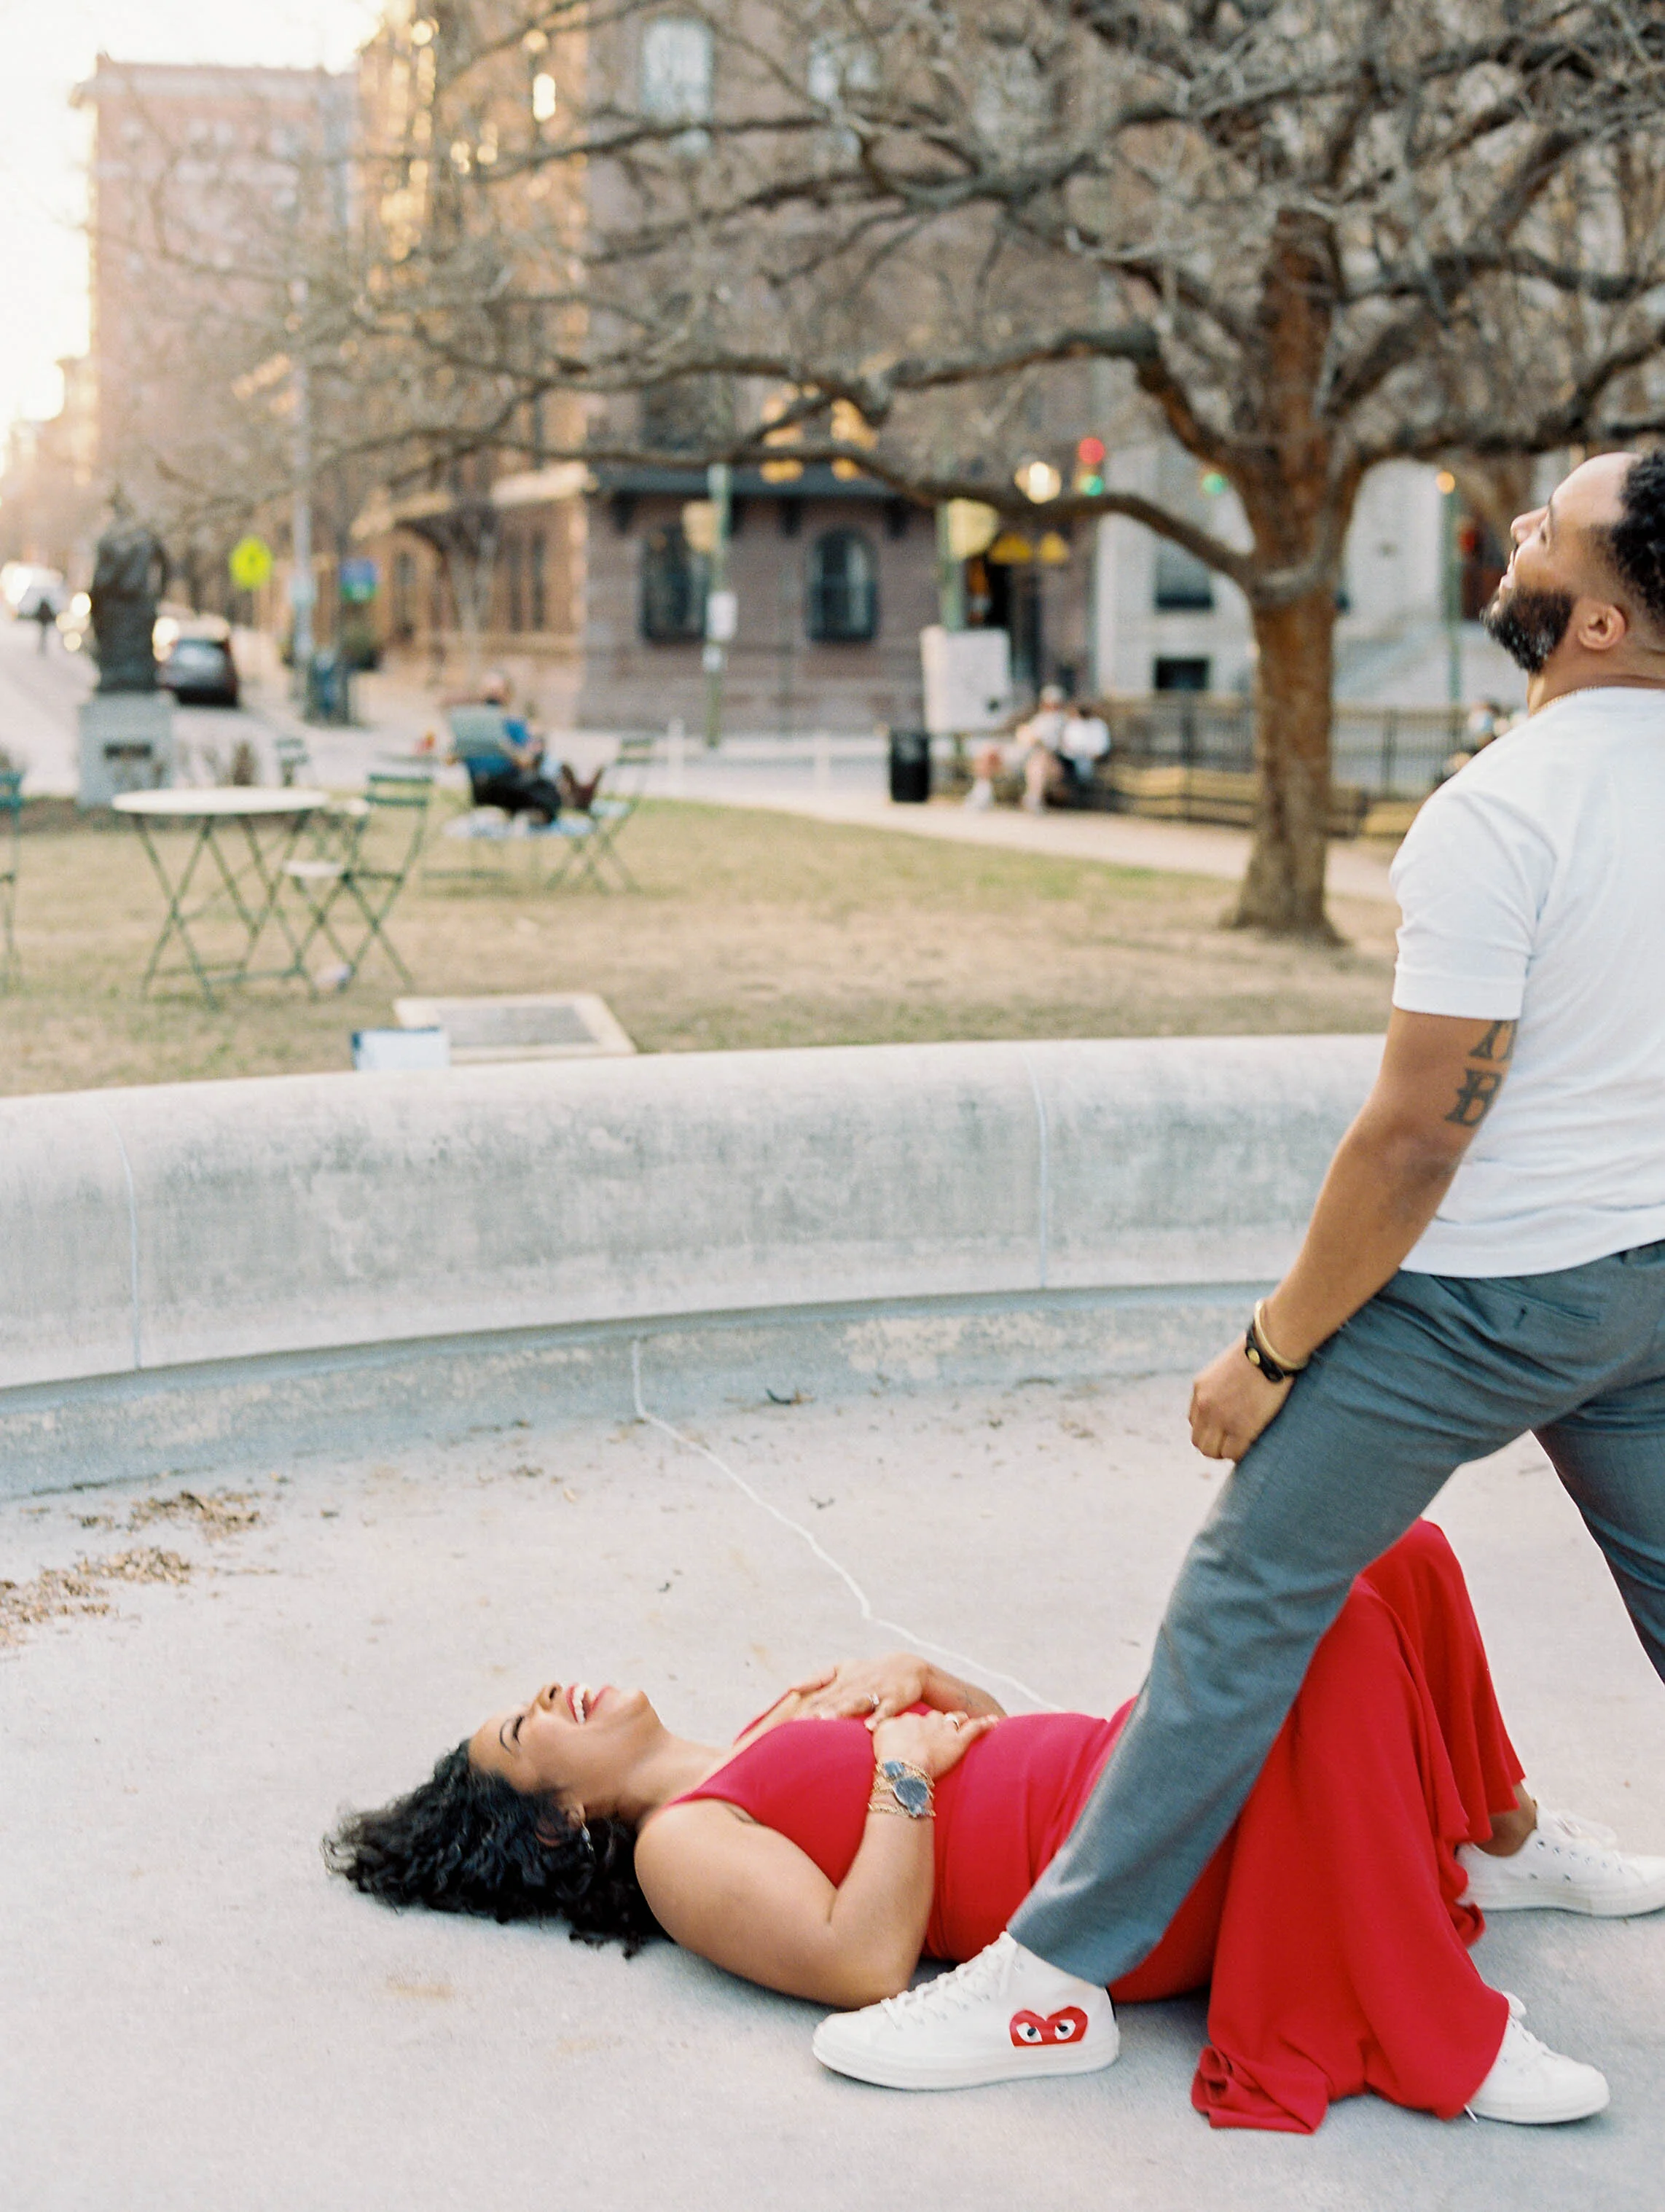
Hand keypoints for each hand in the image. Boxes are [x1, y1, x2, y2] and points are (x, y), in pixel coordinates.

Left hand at [789, 1653, 928, 1725]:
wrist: (907, 1666)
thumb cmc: (868, 1671)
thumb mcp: (843, 1668)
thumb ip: (818, 1677)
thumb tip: (791, 1687)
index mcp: (843, 1680)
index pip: (822, 1695)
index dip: (807, 1706)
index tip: (790, 1720)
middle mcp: (857, 1685)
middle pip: (836, 1699)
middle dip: (819, 1710)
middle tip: (802, 1723)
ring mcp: (876, 1691)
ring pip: (857, 1702)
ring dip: (843, 1710)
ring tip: (827, 1720)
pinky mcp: (894, 1700)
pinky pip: (886, 1710)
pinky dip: (878, 1718)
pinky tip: (869, 1727)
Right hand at [872, 1708, 997, 1782]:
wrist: (904, 1765)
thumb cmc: (889, 1756)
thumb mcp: (878, 1737)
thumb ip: (883, 1730)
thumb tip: (878, 1725)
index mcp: (909, 1720)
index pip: (916, 1720)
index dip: (918, 1728)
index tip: (917, 1734)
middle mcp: (928, 1721)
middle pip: (936, 1717)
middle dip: (939, 1722)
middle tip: (940, 1730)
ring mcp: (944, 1729)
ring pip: (955, 1719)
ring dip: (960, 1720)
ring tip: (965, 1720)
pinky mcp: (959, 1740)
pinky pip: (975, 1728)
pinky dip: (985, 1724)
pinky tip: (994, 1721)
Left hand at [1188, 1338, 1292, 1462]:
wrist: (1270, 1349)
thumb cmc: (1257, 1352)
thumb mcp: (1228, 1366)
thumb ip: (1222, 1385)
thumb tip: (1231, 1396)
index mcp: (1200, 1389)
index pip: (1195, 1422)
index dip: (1211, 1430)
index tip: (1226, 1430)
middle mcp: (1205, 1406)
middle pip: (1200, 1441)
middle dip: (1216, 1445)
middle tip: (1234, 1443)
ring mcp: (1221, 1418)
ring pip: (1213, 1452)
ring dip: (1227, 1452)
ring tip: (1243, 1445)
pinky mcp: (1241, 1428)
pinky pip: (1234, 1454)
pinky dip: (1242, 1454)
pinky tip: (1253, 1445)